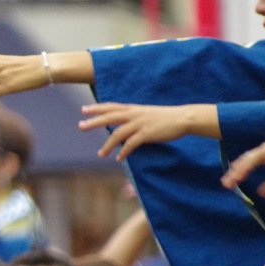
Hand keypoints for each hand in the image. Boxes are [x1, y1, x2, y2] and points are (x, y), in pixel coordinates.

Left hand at [78, 102, 217, 159]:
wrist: (183, 118)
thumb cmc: (165, 117)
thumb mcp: (147, 114)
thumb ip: (134, 118)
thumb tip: (123, 126)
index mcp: (134, 109)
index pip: (112, 107)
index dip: (97, 108)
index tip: (84, 109)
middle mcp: (134, 114)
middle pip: (110, 117)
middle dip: (94, 121)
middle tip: (80, 126)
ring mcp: (140, 124)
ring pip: (118, 133)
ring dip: (108, 145)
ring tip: (100, 154)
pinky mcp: (147, 133)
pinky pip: (131, 144)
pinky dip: (124, 151)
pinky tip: (119, 158)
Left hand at [222, 138, 264, 195]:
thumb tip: (260, 192)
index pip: (252, 161)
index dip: (241, 171)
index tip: (232, 181)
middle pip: (247, 160)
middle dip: (235, 172)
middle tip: (226, 184)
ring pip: (247, 160)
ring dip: (236, 172)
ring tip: (228, 183)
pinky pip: (252, 161)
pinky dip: (244, 170)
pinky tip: (238, 178)